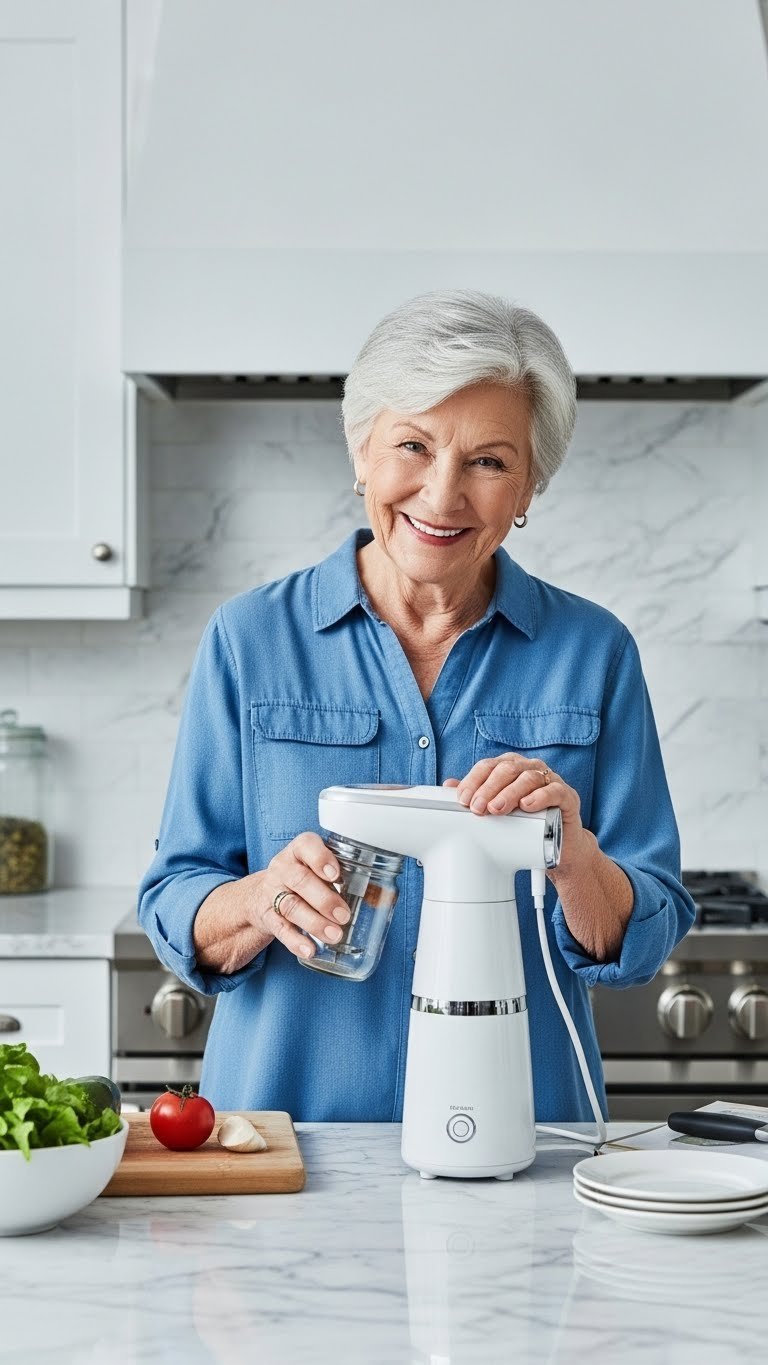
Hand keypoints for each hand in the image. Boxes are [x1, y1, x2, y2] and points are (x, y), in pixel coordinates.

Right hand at [260, 833, 350, 960]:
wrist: (263, 893)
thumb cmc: (304, 876)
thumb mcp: (318, 869)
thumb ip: (344, 877)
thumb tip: (377, 896)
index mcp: (299, 851)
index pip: (306, 846)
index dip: (321, 859)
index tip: (336, 875)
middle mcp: (283, 868)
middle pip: (300, 880)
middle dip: (324, 899)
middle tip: (344, 915)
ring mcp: (273, 892)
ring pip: (291, 906)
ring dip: (314, 923)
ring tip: (334, 935)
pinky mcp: (267, 915)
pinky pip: (280, 929)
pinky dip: (295, 941)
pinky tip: (310, 950)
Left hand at [443, 753, 587, 872]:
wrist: (557, 846)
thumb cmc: (524, 824)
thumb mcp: (497, 811)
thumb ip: (477, 797)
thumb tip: (448, 786)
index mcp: (510, 767)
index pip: (488, 766)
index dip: (474, 780)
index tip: (462, 799)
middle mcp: (529, 769)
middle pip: (507, 769)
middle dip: (489, 788)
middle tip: (478, 808)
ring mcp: (550, 780)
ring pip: (528, 778)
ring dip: (510, 793)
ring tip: (497, 809)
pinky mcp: (567, 796)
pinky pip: (555, 790)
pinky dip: (541, 796)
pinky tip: (527, 805)